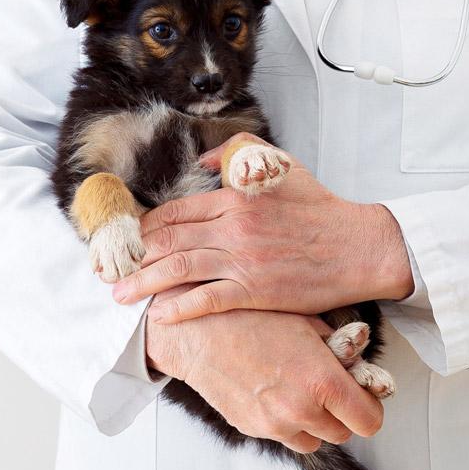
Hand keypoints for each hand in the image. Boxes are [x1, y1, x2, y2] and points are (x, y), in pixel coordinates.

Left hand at [112, 134, 414, 322]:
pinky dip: (179, 308)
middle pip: (168, 241)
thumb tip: (203, 159)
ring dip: (143, 283)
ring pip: (178, 270)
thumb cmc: (322, 210)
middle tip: (110, 270)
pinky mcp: (256, 290)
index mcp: (235, 197)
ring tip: (122, 295)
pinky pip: (207, 300)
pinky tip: (160, 315)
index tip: (129, 240)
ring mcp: (242, 260)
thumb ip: (238, 153)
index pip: (175, 212)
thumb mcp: (281, 168)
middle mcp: (232, 227)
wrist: (358, 247)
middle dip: (133, 256)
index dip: (144, 228)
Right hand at [146, 287, 383, 453]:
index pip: (369, 420)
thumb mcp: (307, 320)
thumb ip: (341, 348)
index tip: (362, 396)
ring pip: (316, 441)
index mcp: (322, 380)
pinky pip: (285, 436)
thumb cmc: (253, 316)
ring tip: (302, 391)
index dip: (369, 407)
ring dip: (316, 422)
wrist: (196, 331)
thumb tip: (364, 364)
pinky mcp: (252, 429)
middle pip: (344, 432)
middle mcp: (301, 409)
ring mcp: (275, 424)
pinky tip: (275, 392)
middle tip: (330, 387)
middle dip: (342, 412)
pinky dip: (288, 423)